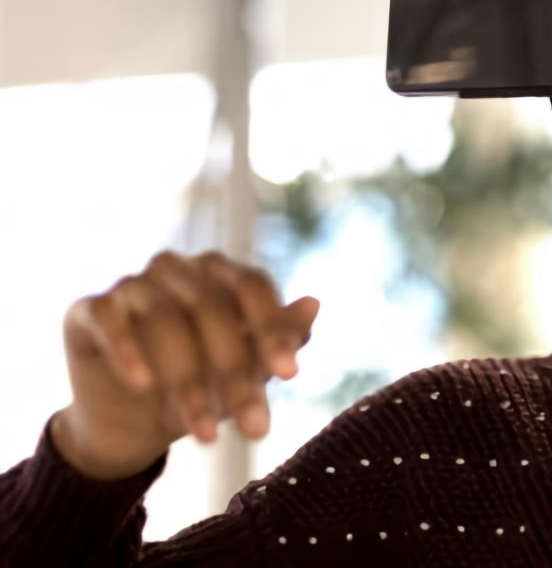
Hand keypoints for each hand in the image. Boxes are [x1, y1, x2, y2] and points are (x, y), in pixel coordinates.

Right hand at [54, 250, 318, 479]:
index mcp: (221, 273)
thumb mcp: (249, 370)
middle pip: (211, 309)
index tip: (290, 375)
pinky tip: (142, 386)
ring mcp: (131, 285)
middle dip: (234, 373)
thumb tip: (314, 303)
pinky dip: (126, 351)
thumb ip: (280, 338)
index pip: (252, 287)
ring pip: (164, 320)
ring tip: (202, 432)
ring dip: (186, 380)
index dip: (272, 329)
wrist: (134, 424)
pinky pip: (108, 319)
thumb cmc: (205, 385)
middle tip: (253, 427)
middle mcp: (177, 268)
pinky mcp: (88, 309)